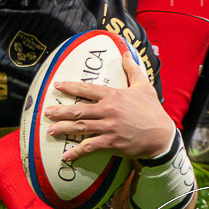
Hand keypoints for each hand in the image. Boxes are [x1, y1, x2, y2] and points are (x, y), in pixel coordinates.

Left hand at [43, 50, 175, 162]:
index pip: (87, 89)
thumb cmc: (152, 110)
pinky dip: (76, 151)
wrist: (162, 136)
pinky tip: (66, 155)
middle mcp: (108, 111)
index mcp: (114, 96)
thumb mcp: (144, 86)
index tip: (57, 85)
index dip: (71, 87)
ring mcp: (109, 128)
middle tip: (46, 111)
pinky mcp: (111, 143)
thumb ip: (133, 69)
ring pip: (80, 127)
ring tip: (50, 130)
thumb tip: (126, 53)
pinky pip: (89, 147)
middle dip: (61, 111)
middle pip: (79, 109)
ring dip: (63, 128)